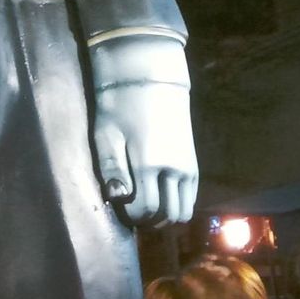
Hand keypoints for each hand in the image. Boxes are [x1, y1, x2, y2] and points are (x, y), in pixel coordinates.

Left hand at [89, 35, 196, 226]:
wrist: (150, 78)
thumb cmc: (119, 106)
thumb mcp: (106, 136)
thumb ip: (112, 169)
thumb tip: (118, 199)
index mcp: (148, 165)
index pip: (144, 210)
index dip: (130, 216)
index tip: (120, 207)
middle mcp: (173, 170)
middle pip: (166, 215)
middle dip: (148, 220)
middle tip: (132, 210)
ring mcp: (187, 167)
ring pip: (183, 210)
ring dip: (164, 215)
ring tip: (146, 204)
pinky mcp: (193, 163)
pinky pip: (191, 197)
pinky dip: (177, 203)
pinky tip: (160, 196)